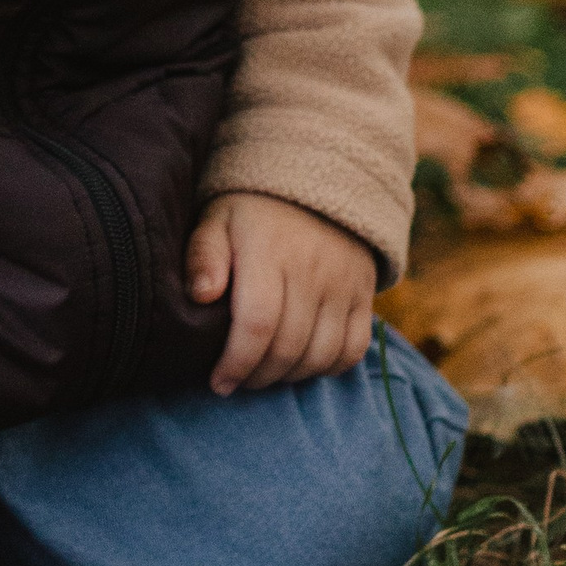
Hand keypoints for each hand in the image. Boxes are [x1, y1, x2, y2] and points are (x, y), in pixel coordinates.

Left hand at [186, 195, 376, 394]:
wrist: (317, 182)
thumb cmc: (253, 213)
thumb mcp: (218, 220)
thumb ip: (203, 256)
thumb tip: (200, 295)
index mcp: (269, 251)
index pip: (257, 323)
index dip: (237, 362)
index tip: (218, 382)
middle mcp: (312, 269)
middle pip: (288, 347)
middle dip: (258, 377)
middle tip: (238, 382)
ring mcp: (344, 283)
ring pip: (322, 354)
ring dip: (290, 377)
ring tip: (266, 374)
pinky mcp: (365, 293)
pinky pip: (354, 348)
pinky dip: (329, 368)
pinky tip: (302, 366)